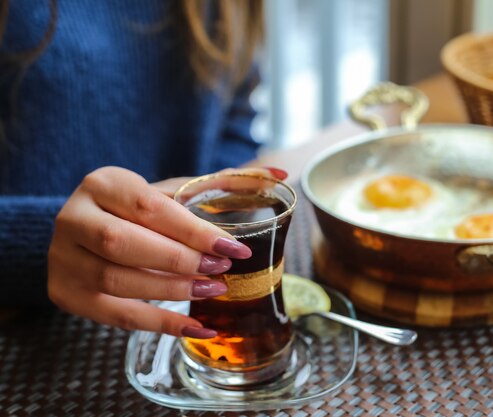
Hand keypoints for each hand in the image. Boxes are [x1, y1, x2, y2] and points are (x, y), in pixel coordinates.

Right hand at [47, 166, 287, 337]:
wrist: (88, 231)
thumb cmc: (141, 211)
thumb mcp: (174, 192)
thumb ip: (224, 183)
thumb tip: (281, 171)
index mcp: (103, 183)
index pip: (149, 207)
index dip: (193, 231)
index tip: (234, 250)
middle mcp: (74, 217)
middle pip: (125, 243)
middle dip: (180, 261)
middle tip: (220, 273)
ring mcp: (64, 258)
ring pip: (117, 280)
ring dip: (171, 291)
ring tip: (211, 292)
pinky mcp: (66, 293)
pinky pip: (115, 316)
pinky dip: (161, 325)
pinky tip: (197, 328)